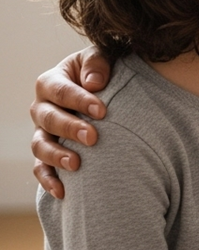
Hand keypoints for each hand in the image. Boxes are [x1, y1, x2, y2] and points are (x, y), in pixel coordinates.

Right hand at [30, 48, 110, 197]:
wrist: (108, 89)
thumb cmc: (103, 70)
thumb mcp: (103, 57)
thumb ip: (97, 63)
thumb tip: (94, 83)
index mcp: (52, 81)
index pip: (60, 91)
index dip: (79, 100)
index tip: (102, 111)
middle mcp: (42, 107)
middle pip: (48, 119)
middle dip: (69, 128)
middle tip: (93, 137)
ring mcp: (43, 132)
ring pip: (40, 145)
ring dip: (56, 156)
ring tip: (76, 164)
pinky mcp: (49, 153)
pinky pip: (42, 169)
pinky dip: (49, 180)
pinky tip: (63, 192)